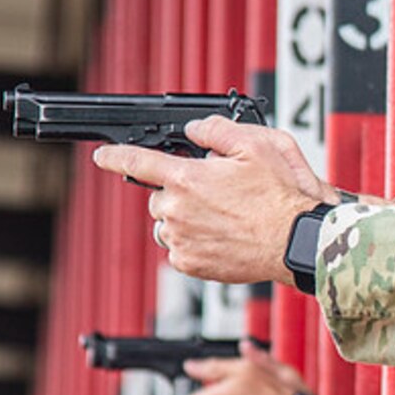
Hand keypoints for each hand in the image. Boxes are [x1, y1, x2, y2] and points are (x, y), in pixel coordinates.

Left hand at [91, 117, 340, 283]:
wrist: (293, 242)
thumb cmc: (279, 196)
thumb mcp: (256, 146)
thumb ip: (215, 130)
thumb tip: (194, 130)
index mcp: (187, 178)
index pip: (137, 161)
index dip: (114, 156)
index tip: (101, 156)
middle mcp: (177, 210)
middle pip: (158, 197)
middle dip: (177, 192)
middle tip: (212, 195)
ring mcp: (181, 240)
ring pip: (167, 225)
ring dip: (183, 219)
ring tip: (218, 219)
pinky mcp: (190, 264)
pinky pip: (178, 250)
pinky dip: (193, 243)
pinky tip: (220, 238)